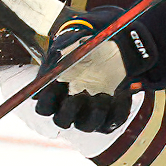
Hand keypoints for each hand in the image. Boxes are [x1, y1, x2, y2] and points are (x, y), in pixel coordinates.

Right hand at [31, 6, 158, 132]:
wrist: (114, 45)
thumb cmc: (87, 43)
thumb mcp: (74, 39)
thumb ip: (64, 45)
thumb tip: (58, 53)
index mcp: (56, 91)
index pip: (43, 108)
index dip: (47, 102)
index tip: (59, 88)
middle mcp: (70, 105)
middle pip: (62, 121)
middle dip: (70, 111)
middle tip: (82, 94)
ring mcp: (89, 111)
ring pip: (86, 126)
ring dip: (95, 112)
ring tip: (105, 93)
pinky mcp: (109, 115)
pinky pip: (111, 123)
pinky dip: (117, 111)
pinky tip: (122, 93)